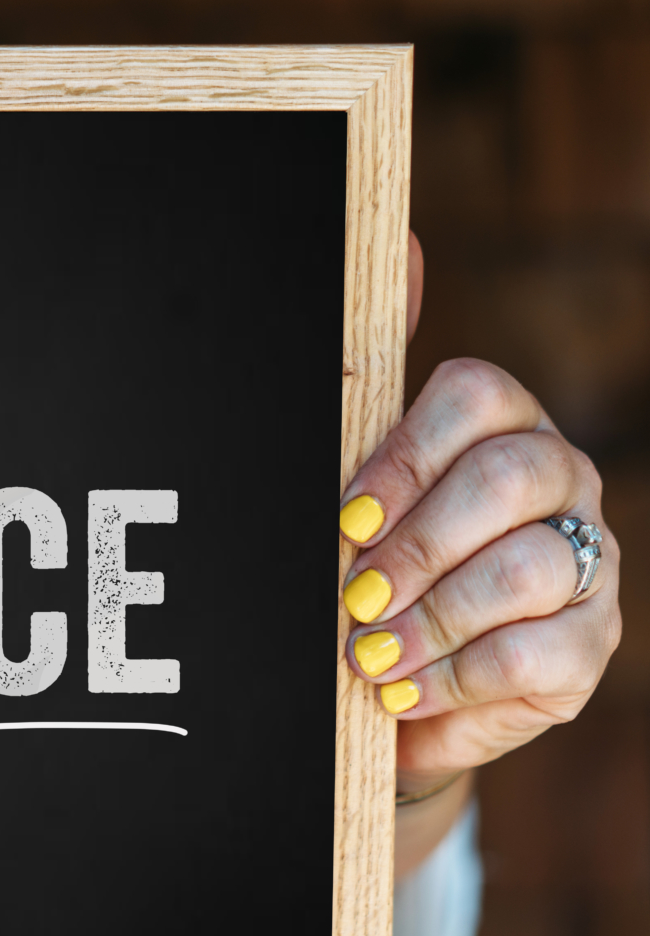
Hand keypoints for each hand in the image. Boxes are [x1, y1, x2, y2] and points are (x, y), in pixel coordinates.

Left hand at [339, 239, 620, 856]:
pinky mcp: (589, 646)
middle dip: (417, 548)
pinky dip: (455, 678)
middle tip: (354, 598)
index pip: (476, 398)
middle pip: (508, 481)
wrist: (391, 687)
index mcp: (498, 423)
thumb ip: (363, 380)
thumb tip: (402, 244)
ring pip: (527, 570)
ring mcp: (586, 561)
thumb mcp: (349, 487)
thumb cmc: (366, 569)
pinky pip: (537, 655)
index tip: (346, 520)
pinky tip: (406, 690)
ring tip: (367, 656)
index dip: (404, 459)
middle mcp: (557, 479)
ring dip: (431, 620)